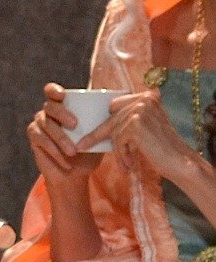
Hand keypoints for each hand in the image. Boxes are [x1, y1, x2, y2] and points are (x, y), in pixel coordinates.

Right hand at [26, 82, 104, 185]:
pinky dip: (55, 151)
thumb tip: (119, 109)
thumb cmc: (88, 153)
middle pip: (50, 106)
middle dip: (62, 114)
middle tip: (75, 125)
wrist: (75, 175)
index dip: (54, 90)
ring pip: (47, 125)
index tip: (62, 95)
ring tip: (73, 152)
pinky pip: (41, 140)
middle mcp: (48, 113)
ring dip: (61, 138)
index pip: (52, 91)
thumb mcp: (97, 137)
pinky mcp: (34, 139)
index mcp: (63, 106)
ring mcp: (39, 124)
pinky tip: (65, 161)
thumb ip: (102, 122)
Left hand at [80, 89, 194, 178]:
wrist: (179, 162)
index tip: (87, 132)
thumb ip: (126, 120)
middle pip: (111, 117)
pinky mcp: (136, 123)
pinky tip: (130, 164)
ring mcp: (140, 109)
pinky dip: (122, 154)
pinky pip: (118, 140)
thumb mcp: (143, 129)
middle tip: (82, 146)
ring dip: (118, 150)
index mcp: (147, 96)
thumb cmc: (161, 149)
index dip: (105, 121)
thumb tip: (98, 123)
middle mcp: (144, 98)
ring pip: (113, 130)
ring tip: (126, 164)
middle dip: (97, 134)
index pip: (114, 105)